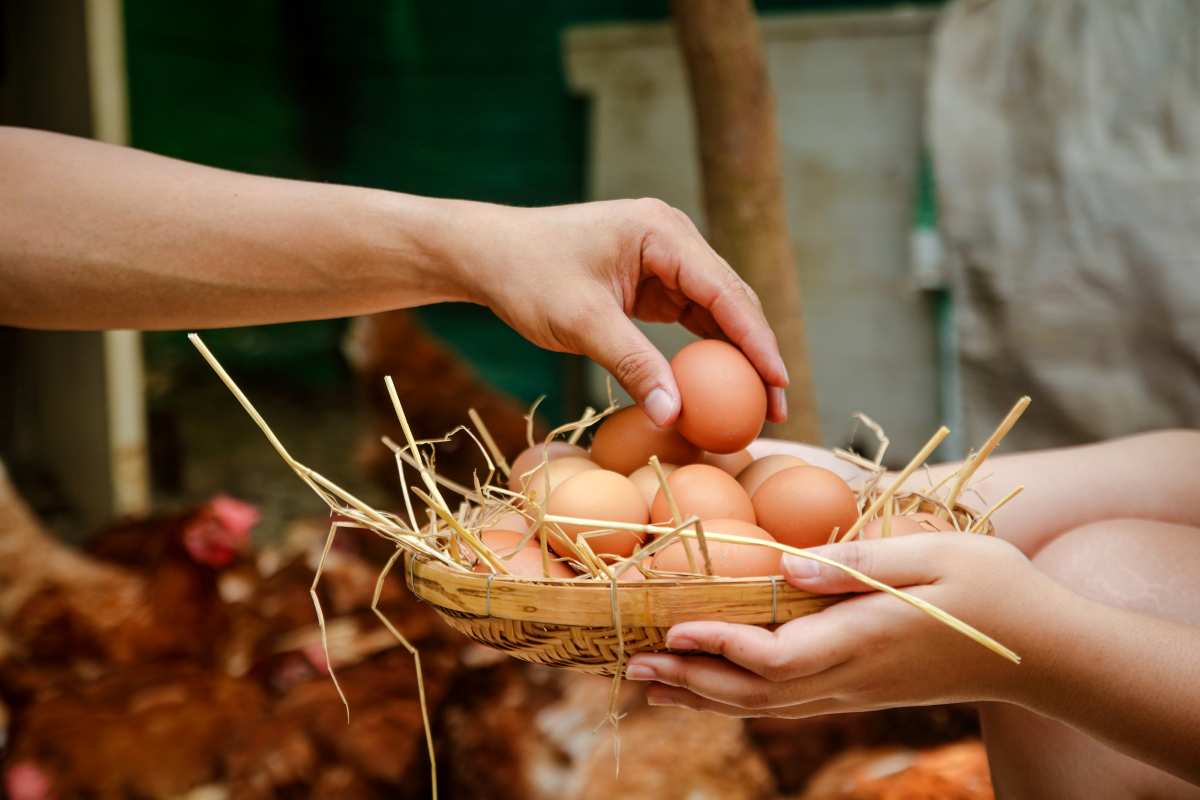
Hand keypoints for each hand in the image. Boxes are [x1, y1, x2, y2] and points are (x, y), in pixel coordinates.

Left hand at [449, 198, 787, 426]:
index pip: (724, 290)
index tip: (779, 382)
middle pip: (732, 299)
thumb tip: (674, 415)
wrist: (490, 255)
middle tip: (777, 406)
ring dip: (738, 355)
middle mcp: (673, 237)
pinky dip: (709, 351)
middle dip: (757, 352)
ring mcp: (666, 258)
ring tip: (761, 405)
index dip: (756, 340)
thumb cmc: (529, 276)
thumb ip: (632, 364)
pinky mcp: (654, 280)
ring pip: (718, 310)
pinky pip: (693, 316)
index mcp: (662, 231)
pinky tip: (723, 387)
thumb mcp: (582, 322)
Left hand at [624, 534, 1062, 716]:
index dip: (719, 646)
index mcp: (863, 639)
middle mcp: (850, 676)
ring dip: (703, 697)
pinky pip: (786, 704)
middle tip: (632, 664)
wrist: (1043, 651)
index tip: (672, 628)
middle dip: (690, 680)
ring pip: (764, 706)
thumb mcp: (933, 555)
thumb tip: (786, 565)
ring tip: (650, 685)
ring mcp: (854, 691)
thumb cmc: (994, 586)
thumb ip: (857, 561)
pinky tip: (713, 692)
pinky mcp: (860, 691)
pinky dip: (737, 701)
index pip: (775, 656)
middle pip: (754, 692)